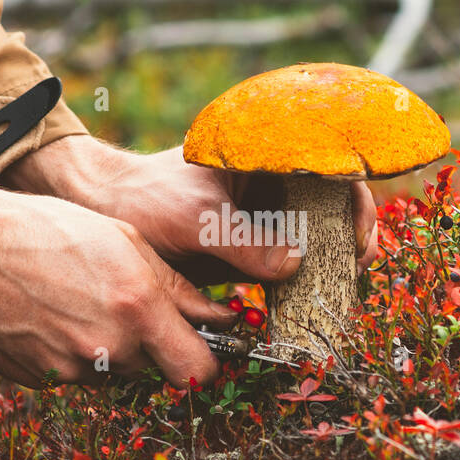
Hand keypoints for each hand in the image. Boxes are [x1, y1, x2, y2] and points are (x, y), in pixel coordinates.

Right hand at [0, 163, 234, 386]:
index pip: (198, 369)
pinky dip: (68, 352)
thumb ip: (179, 287)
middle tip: (118, 302)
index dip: (203, 360)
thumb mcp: (126, 241)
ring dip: (107, 348)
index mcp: (138, 309)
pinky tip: (48, 314)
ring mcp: (70, 369)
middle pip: (153, 369)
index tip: (197, 346)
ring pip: (111, 372)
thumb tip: (221, 317)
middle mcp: (108, 348)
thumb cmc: (49, 229)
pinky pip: (71, 374)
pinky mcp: (38, 380)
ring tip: (75, 300)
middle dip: (148, 345)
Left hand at [4, 136, 379, 284]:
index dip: (356, 201)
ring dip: (330, 264)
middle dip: (350, 238)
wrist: (102, 212)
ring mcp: (262, 215)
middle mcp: (272, 183)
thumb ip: (245, 243)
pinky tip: (306, 304)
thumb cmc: (144, 199)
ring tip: (335, 292)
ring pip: (315, 238)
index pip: (334, 170)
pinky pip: (288, 264)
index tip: (358, 237)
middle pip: (333, 207)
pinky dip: (302, 282)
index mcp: (266, 156)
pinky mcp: (249, 247)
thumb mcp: (196, 220)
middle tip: (355, 269)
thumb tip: (296, 265)